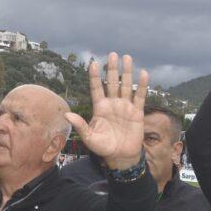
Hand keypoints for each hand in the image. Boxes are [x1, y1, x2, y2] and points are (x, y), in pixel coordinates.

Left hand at [64, 53, 147, 168]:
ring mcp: (125, 107)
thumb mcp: (89, 137)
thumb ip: (80, 125)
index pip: (96, 88)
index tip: (93, 63)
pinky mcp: (137, 112)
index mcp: (99, 108)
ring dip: (126, 72)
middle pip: (111, 83)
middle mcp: (112, 104)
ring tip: (127, 57)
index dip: (94, 77)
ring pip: (126, 86)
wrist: (120, 156)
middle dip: (111, 69)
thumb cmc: (102, 147)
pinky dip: (142, 86)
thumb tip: (66, 115)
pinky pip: (140, 97)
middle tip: (112, 54)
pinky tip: (144, 73)